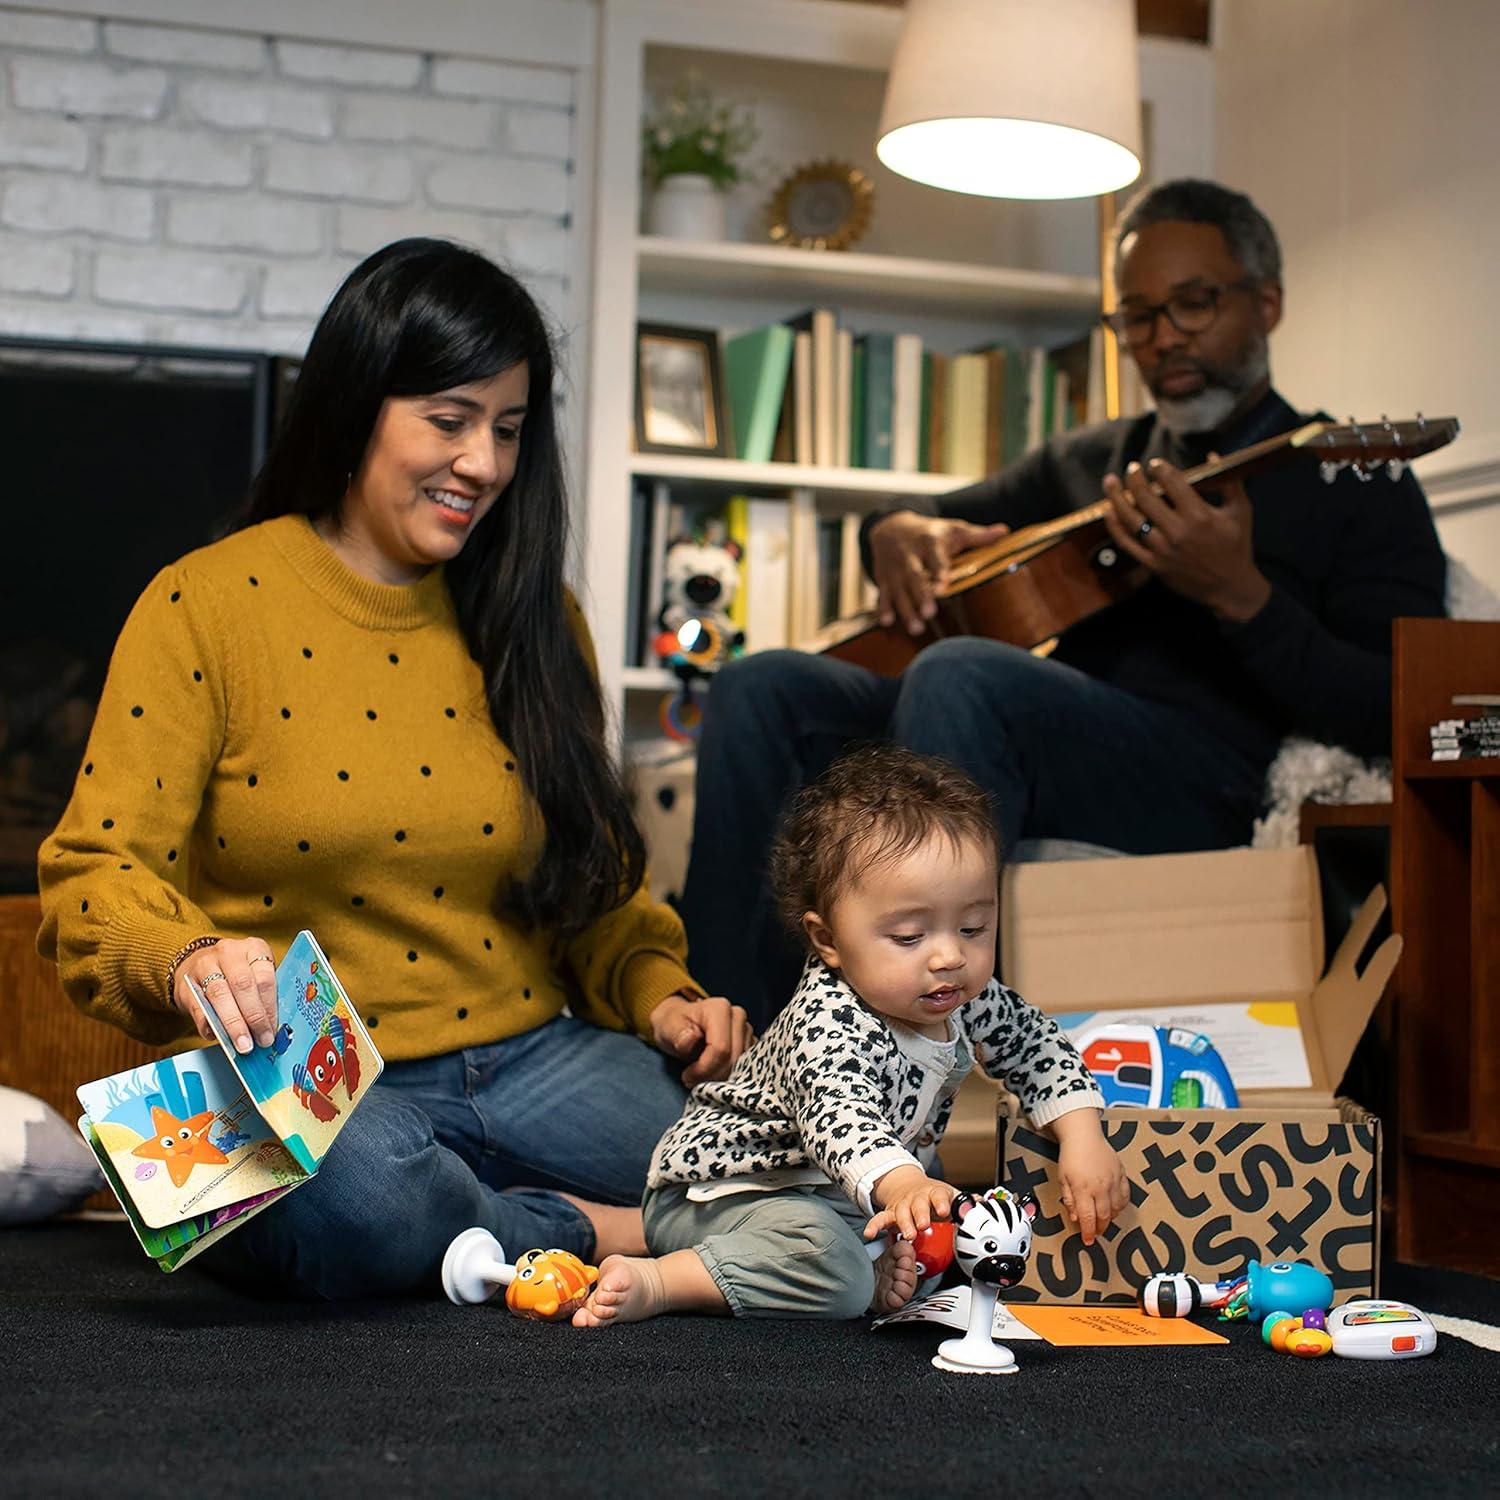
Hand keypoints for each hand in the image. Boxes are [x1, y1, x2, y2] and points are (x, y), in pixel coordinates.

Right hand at [172, 937, 278, 1053]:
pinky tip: (217, 1036)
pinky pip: (198, 1006)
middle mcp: (229, 952)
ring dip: (233, 1024)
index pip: (265, 978)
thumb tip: (270, 1029)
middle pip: (243, 985)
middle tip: (260, 1040)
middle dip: (253, 1017)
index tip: (272, 1029)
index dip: (270, 1007)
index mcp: (254, 948)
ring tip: (243, 1044)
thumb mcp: (254, 974)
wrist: (196, 964)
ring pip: (220, 995)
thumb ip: (262, 996)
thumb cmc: (234, 973)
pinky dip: (208, 1024)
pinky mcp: (186, 983)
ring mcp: (205, 965)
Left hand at [650, 992, 753, 1086]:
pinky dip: (728, 1075)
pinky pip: (744, 1066)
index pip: (721, 1049)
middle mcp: (737, 1016)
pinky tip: (712, 1073)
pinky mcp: (749, 1042)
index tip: (687, 1076)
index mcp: (719, 1009)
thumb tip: (691, 1037)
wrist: (679, 1023)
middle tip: (691, 1079)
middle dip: (711, 1076)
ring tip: (699, 1076)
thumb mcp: (668, 1028)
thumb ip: (678, 1035)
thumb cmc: (673, 1025)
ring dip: (719, 1077)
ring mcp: (746, 1029)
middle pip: (733, 1058)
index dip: (704, 1069)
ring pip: (740, 1065)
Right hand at [863, 1164, 957, 1242]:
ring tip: (908, 1235)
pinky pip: (881, 1219)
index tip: (945, 1210)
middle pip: (918, 1204)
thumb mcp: (951, 1196)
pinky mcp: (891, 1213)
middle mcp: (917, 1198)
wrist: (909, 1186)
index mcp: (935, 1192)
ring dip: (904, 1223)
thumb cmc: (933, 1196)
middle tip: (923, 1225)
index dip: (941, 1202)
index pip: (939, 1194)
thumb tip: (981, 1204)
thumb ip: (965, 1204)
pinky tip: (870, 1233)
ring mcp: (903, 1205)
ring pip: (901, 1212)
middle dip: (920, 1214)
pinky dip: (874, 1225)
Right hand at [868, 511, 1009, 635]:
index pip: (934, 558)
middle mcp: (909, 555)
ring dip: (905, 609)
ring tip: (916, 628)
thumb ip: (978, 536)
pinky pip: (882, 594)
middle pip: (914, 576)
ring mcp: (894, 568)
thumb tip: (1005, 532)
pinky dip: (884, 608)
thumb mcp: (953, 529)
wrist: (890, 527)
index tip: (943, 588)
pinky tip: (887, 623)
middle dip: (920, 595)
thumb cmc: (930, 532)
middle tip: (930, 613)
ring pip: (898, 589)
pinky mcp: (883, 578)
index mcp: (928, 542)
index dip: (938, 572)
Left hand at [1052, 1110, 1128, 1245]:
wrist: (1084, 1135)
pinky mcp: (1121, 1174)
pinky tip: (1114, 1207)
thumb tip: (1075, 1218)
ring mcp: (1113, 1181)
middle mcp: (1100, 1187)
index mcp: (1083, 1189)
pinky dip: (1121, 1205)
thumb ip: (1069, 1201)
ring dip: (1110, 1218)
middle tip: (1095, 1232)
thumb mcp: (1063, 1179)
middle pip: (1103, 1217)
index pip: (1088, 1219)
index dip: (1088, 1233)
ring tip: (1103, 1220)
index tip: (1088, 1240)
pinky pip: (1125, 1196)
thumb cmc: (1071, 1156)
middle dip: (1099, 1228)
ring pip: (1116, 1209)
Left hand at [1101, 457, 1271, 621]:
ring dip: (1117, 497)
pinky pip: (1127, 543)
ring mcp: (1163, 549)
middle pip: (1146, 497)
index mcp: (1200, 515)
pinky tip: (1108, 510)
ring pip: (1131, 519)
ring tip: (1110, 482)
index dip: (1160, 469)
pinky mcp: (1153, 564)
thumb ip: (1229, 482)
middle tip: (1131, 468)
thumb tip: (1213, 455)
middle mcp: (1178, 531)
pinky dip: (1114, 526)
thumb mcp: (1241, 511)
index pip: (1172, 483)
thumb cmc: (1237, 545)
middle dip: (1135, 478)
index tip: (1154, 463)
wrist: (1229, 586)